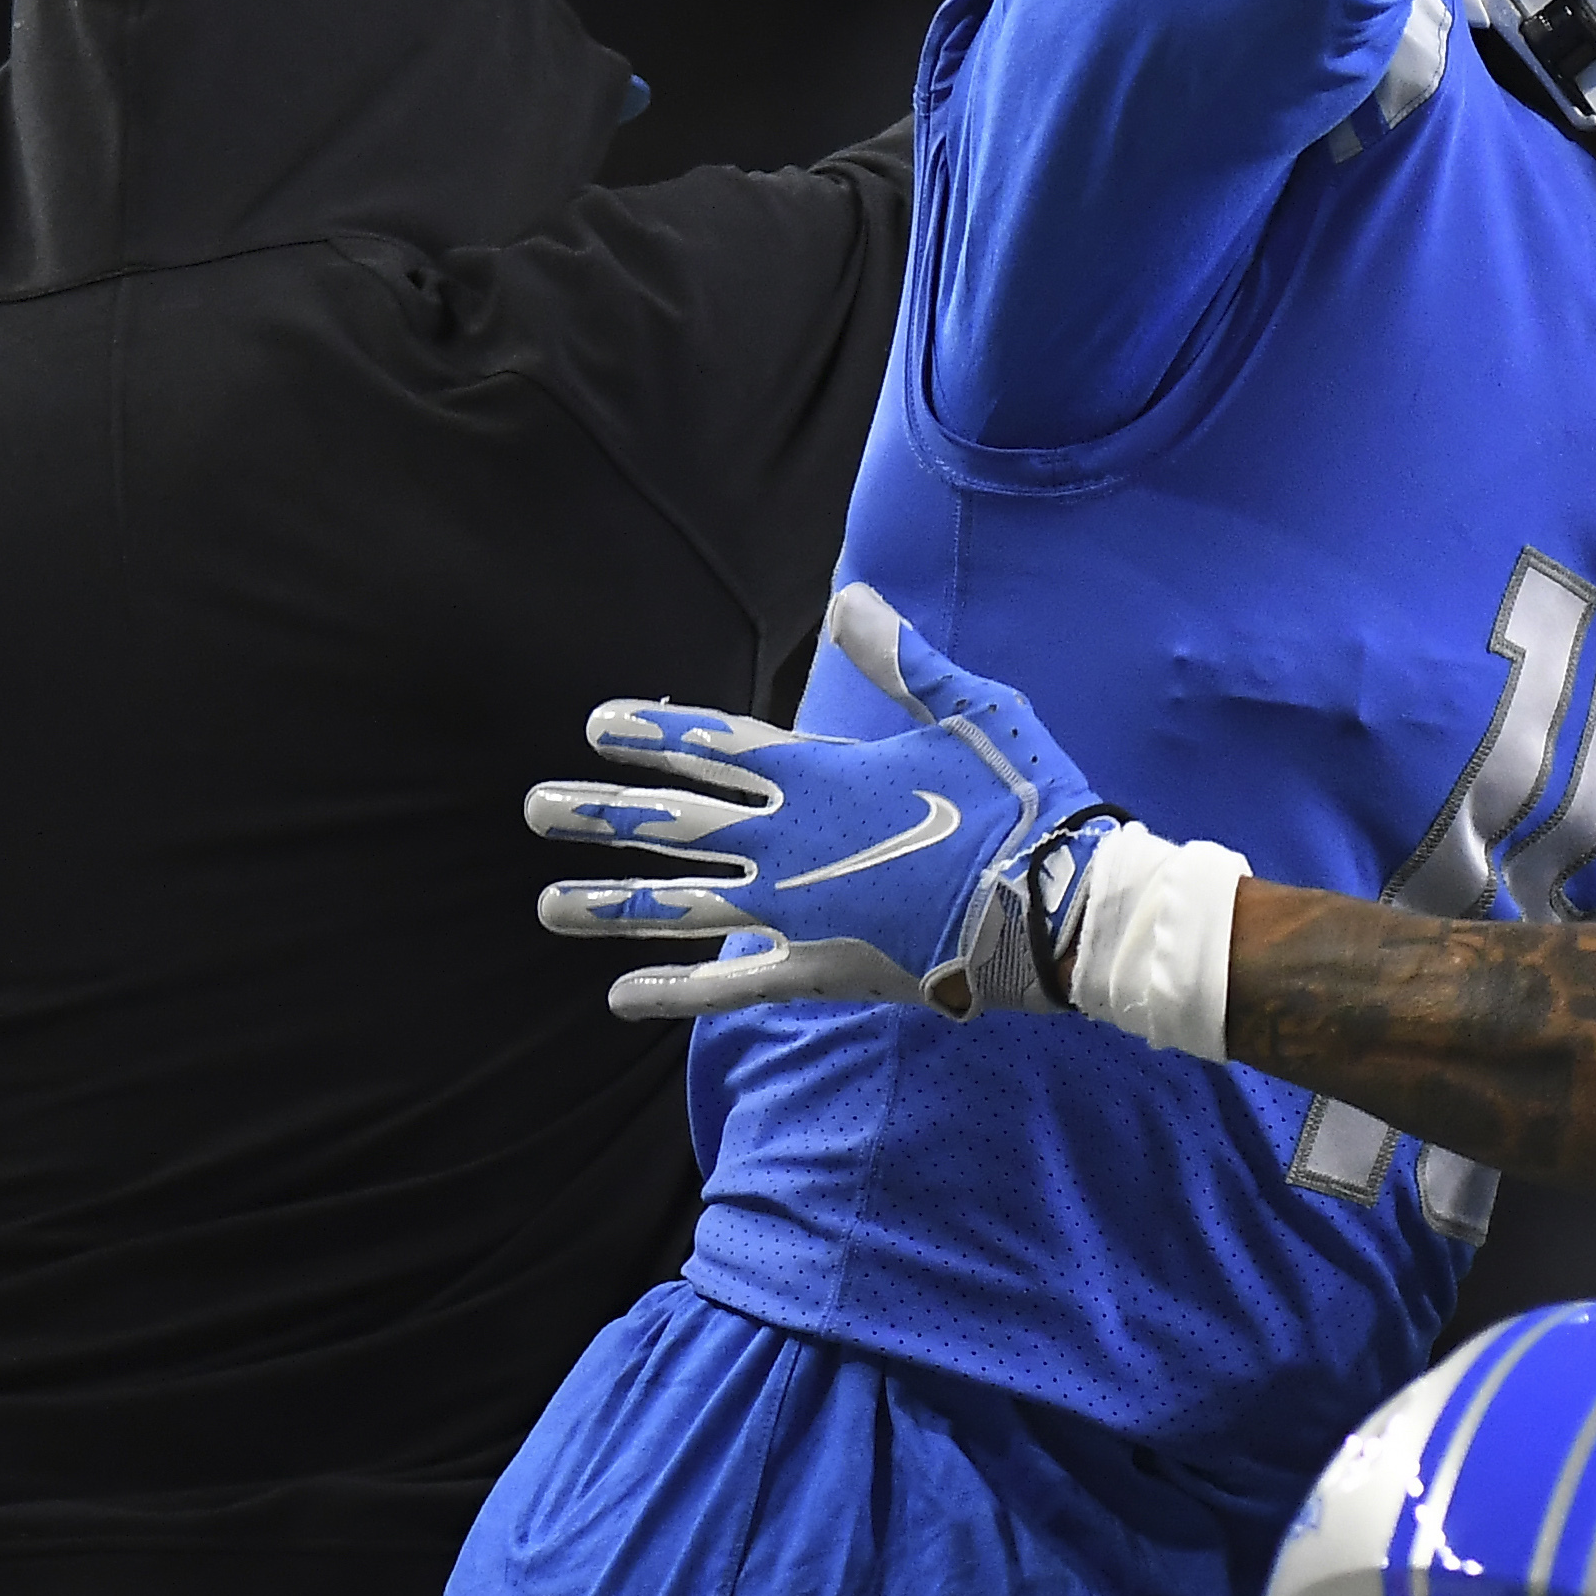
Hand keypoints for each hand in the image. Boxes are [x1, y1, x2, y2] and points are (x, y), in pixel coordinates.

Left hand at [533, 585, 1112, 1020]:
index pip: (710, 746)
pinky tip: (620, 997)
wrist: (1062, 905)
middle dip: (598, 814)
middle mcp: (791, 841)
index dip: (650, 732)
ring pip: (682, 906)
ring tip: (547, 905)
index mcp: (821, 775)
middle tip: (534, 809)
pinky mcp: (823, 970)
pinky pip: (733, 987)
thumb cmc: (1027, 800)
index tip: (595, 727)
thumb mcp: (972, 710)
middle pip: (671, 824)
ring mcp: (799, 910)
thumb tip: (850, 597)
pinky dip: (676, 993)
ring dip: (610, 904)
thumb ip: (902, 659)